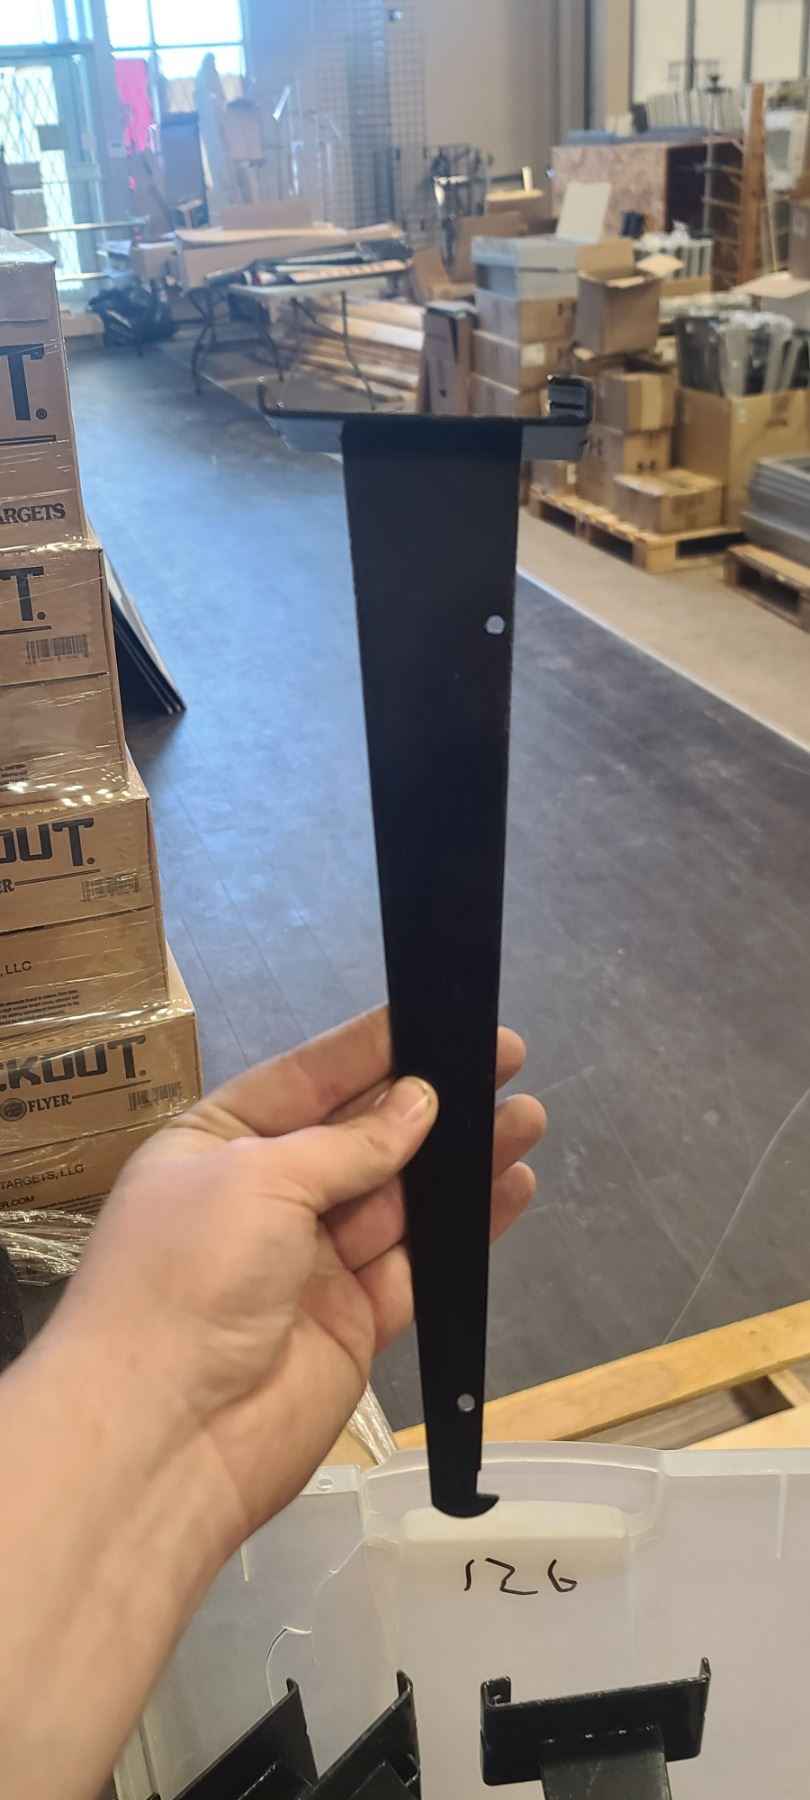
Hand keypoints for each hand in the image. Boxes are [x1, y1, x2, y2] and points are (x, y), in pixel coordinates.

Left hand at [61, 1007, 544, 1552]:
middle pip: (359, 1137)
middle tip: (503, 1063)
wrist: (165, 1435)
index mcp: (214, 1145)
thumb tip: (417, 1104)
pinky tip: (512, 1189)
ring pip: (400, 1199)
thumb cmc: (188, 1276)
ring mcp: (310, 1264)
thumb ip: (346, 1144)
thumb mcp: (258, 1178)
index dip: (371, 1047)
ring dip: (460, 1162)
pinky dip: (466, 1231)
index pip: (304, 1080)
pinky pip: (419, 1263)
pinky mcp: (354, 1323)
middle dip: (428, 1102)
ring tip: (527, 1118)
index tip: (438, 1014)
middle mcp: (262, 1199)